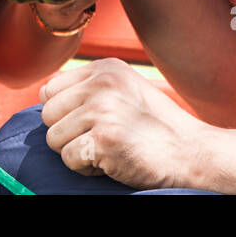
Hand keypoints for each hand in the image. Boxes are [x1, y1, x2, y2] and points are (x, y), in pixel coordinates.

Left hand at [38, 57, 209, 189]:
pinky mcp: (103, 139)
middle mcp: (102, 84)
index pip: (50, 90)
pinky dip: (86, 168)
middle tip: (101, 138)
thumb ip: (90, 87)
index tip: (91, 122)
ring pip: (53, 139)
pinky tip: (112, 160)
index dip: (64, 113)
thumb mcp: (125, 90)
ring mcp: (102, 110)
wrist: (191, 153)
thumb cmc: (156, 128)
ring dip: (77, 152)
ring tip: (108, 148)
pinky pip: (68, 159)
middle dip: (68, 134)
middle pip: (47, 115)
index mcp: (106, 68)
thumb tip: (45, 94)